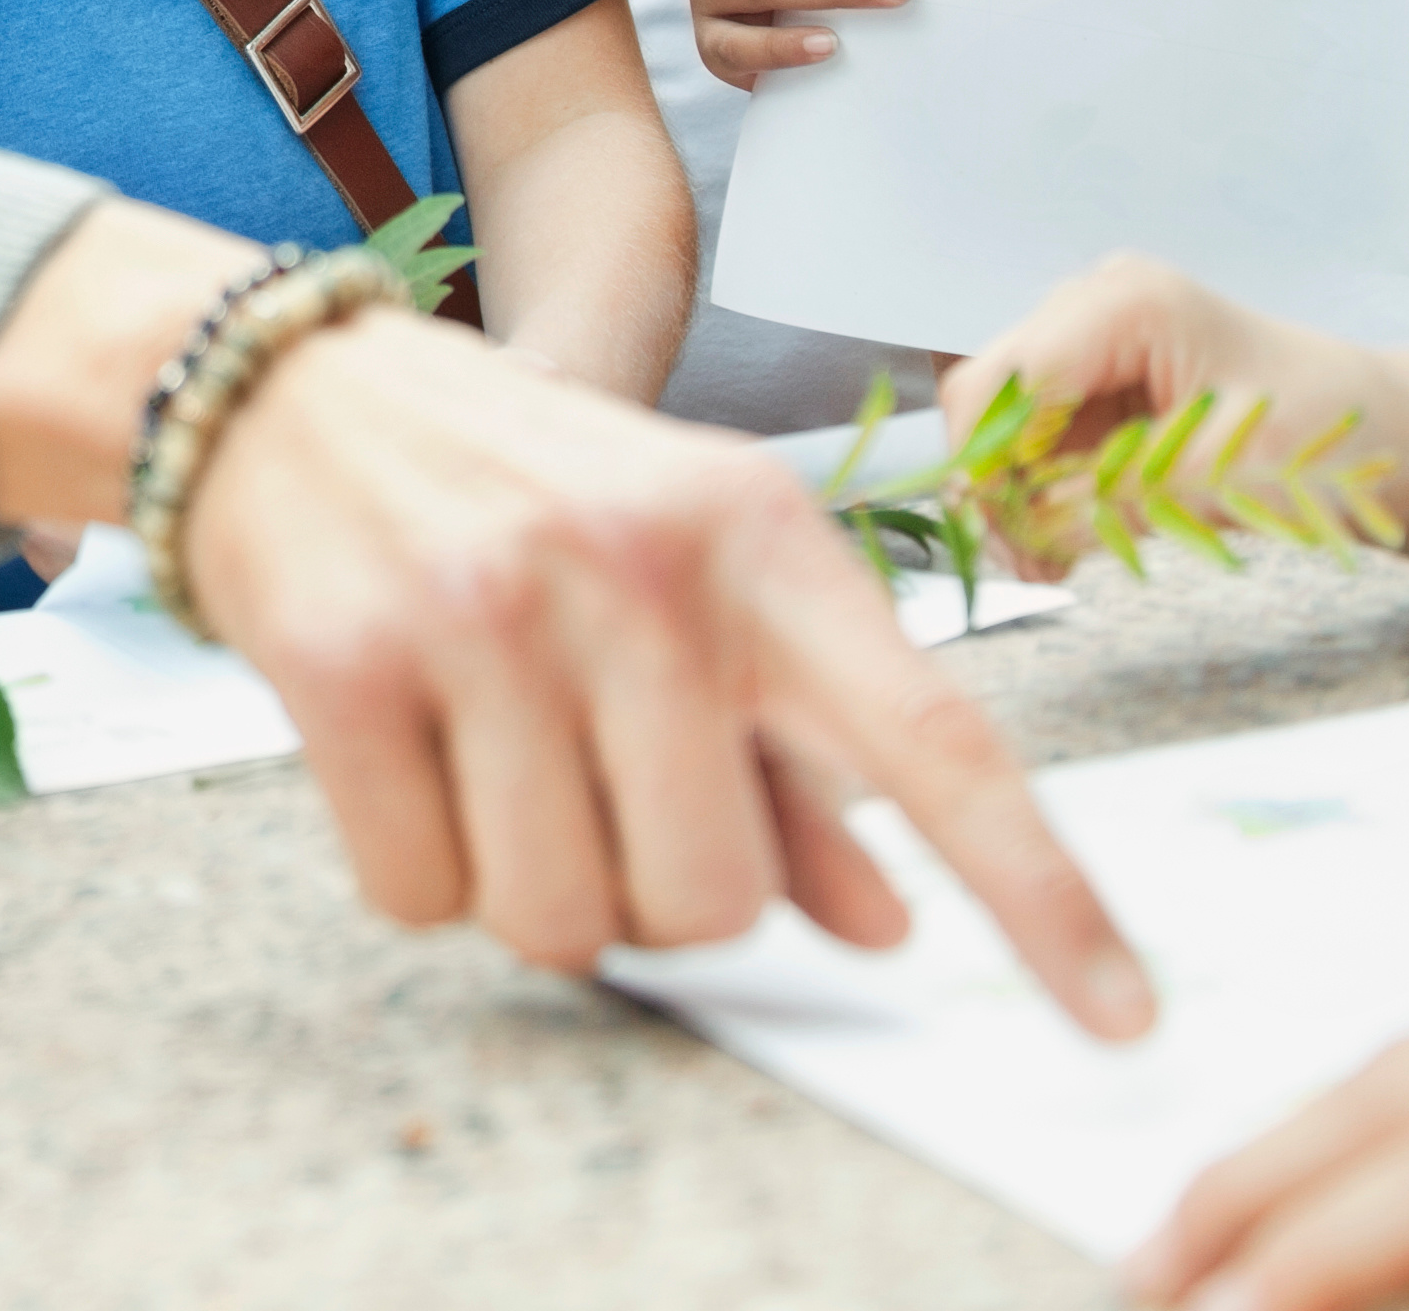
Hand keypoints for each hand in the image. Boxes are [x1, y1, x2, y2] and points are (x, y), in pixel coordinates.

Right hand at [176, 301, 1151, 1038]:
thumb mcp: (678, 571)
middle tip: (595, 790)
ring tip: (493, 761)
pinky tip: (402, 755)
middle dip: (657, 895)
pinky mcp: (347, 662)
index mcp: (755, 534)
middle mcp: (635, 564)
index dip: (1040, 894)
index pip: (933, 741)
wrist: (280, 386)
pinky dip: (416, 870)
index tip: (1127, 1021)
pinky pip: (423, 899)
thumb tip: (890, 920)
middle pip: (715, 897)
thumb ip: (789, 753)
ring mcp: (487, 610)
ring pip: (564, 917)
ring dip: (529, 889)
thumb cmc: (511, 489)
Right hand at [943, 254, 1393, 579]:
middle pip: (993, 396)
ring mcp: (1092, 340)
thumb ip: (1113, 497)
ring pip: (1008, 421)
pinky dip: (1045, 490)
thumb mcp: (1218, 476)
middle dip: (998, 483)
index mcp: (1125, 305)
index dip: (982, 461)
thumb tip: (1025, 533)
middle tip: (1031, 567)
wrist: (1380, 432)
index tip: (1002, 541)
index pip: (1002, 378)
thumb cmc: (1323, 438)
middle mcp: (1092, 305)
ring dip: (1018, 495)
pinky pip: (1042, 436)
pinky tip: (1065, 541)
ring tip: (1050, 565)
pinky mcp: (1098, 379)